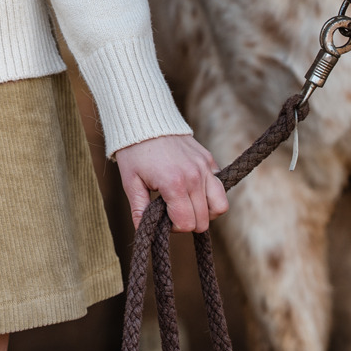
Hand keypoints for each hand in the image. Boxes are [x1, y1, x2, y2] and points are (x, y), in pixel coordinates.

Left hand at [114, 134, 229, 232]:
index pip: (186, 223)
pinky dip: (211, 195)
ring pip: (220, 207)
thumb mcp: (130, 181)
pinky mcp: (209, 159)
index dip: (174, 227)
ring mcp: (204, 167)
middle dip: (187, 222)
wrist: (145, 118)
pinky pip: (220, 187)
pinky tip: (193, 190)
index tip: (162, 218)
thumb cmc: (135, 150)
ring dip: (205, 212)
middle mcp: (194, 177)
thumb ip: (139, 209)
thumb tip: (142, 232)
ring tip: (187, 204)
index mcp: (174, 184)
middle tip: (171, 211)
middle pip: (204, 220)